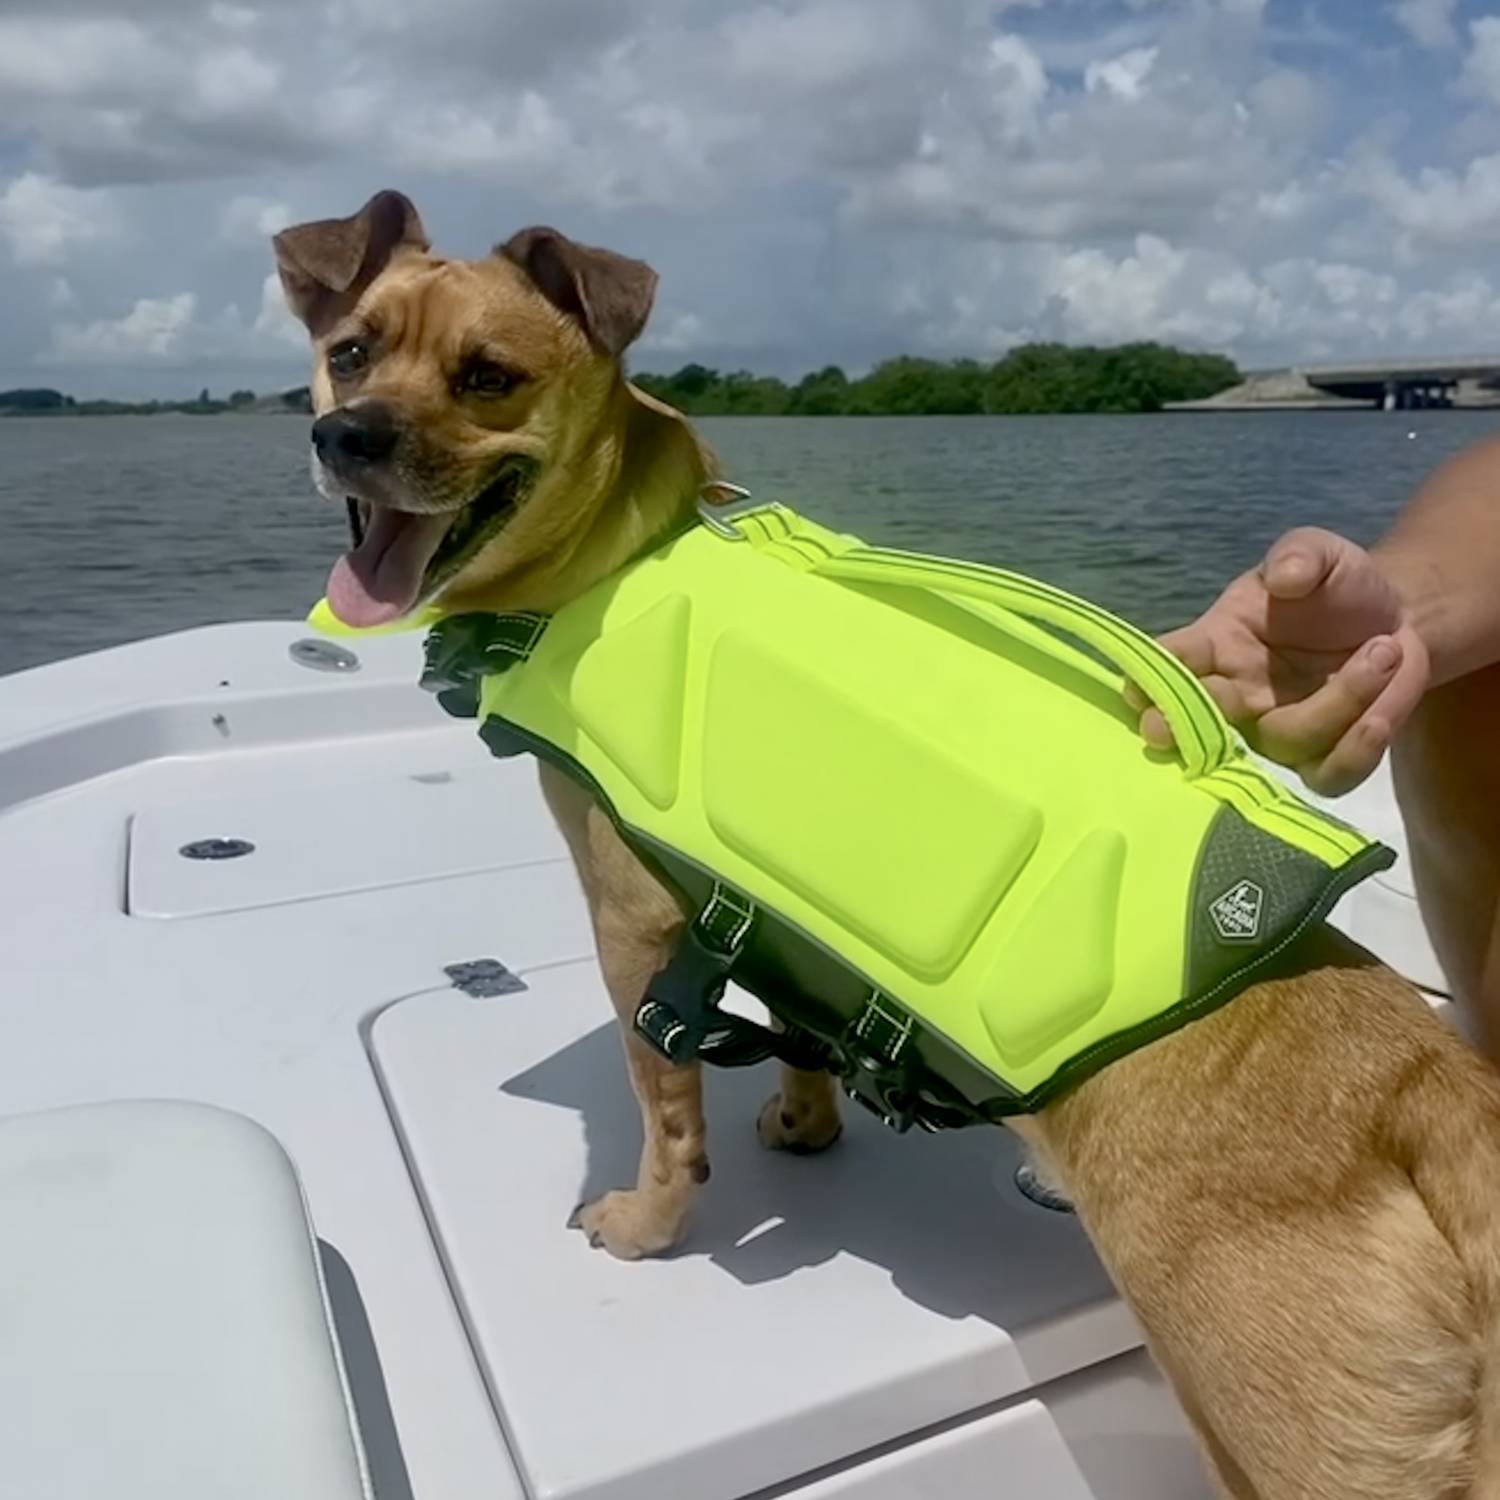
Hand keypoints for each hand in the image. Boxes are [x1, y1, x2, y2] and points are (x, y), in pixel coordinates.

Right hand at [1131, 528, 1430, 795]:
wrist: (1398, 617)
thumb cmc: (1339, 586)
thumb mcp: (1320, 552)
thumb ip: (1300, 555)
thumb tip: (1285, 577)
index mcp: (1218, 644)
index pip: (1172, 664)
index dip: (1151, 681)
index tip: (1138, 693)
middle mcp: (1237, 695)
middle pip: (1201, 723)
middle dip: (1189, 727)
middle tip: (1211, 708)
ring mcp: (1277, 733)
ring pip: (1282, 743)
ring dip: (1334, 706)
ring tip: (1383, 650)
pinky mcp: (1323, 759)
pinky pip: (1327, 777)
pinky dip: (1355, 752)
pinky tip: (1382, 715)